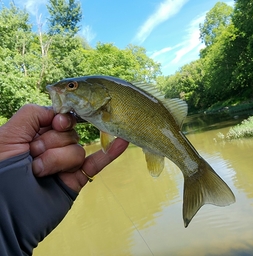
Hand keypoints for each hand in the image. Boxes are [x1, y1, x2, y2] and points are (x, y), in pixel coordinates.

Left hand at [0, 104, 128, 191]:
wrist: (5, 214)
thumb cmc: (0, 172)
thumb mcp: (8, 135)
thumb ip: (33, 114)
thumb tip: (59, 113)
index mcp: (36, 135)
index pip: (59, 118)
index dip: (61, 119)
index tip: (58, 123)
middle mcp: (52, 147)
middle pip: (69, 133)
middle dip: (51, 143)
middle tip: (34, 154)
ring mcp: (65, 163)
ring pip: (78, 150)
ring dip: (59, 160)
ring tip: (40, 172)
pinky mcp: (76, 178)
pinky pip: (97, 164)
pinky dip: (110, 154)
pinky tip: (122, 142)